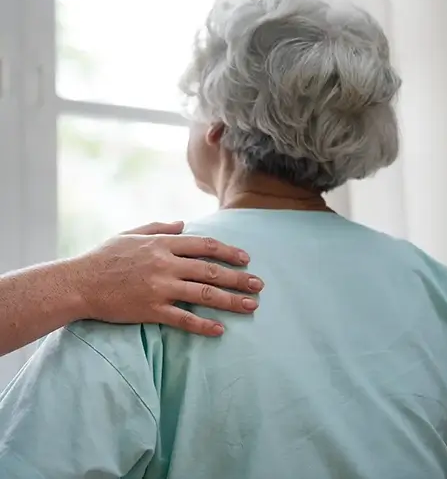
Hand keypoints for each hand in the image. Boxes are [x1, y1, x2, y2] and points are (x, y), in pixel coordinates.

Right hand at [69, 221, 263, 335]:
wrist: (79, 283)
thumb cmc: (105, 256)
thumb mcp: (132, 234)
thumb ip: (160, 227)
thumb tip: (184, 223)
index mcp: (163, 244)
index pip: (205, 245)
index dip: (229, 251)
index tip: (246, 258)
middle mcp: (166, 264)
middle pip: (211, 270)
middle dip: (238, 278)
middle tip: (259, 285)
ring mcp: (160, 288)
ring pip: (203, 293)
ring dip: (230, 301)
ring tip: (251, 306)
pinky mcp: (151, 309)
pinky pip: (183, 318)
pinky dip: (203, 325)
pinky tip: (220, 330)